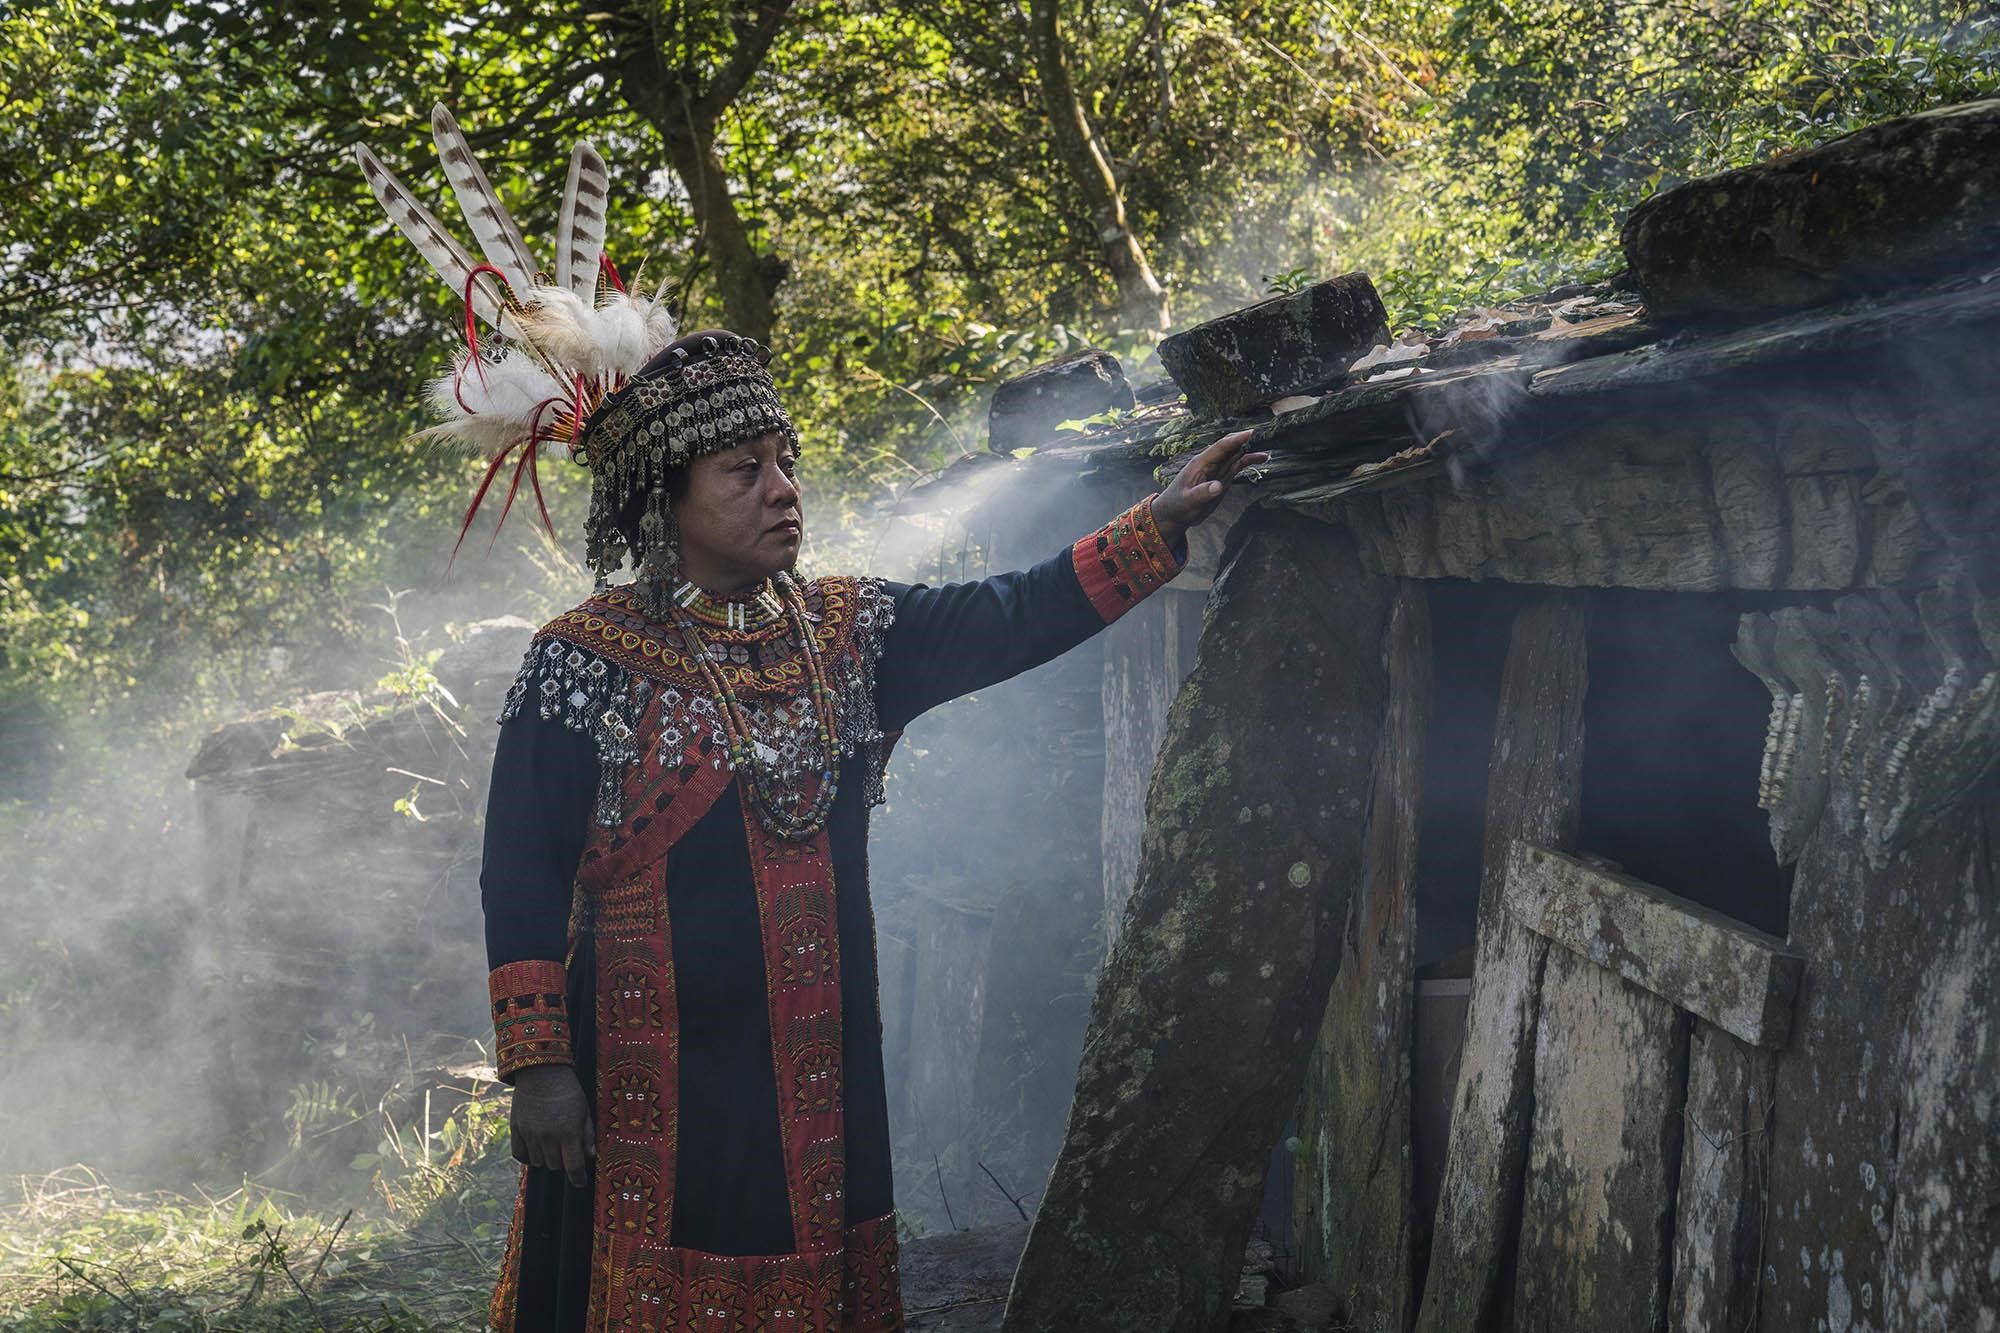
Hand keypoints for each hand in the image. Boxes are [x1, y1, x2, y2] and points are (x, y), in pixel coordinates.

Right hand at [510, 1063, 594, 1188]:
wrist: (542, 1072)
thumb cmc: (568, 1091)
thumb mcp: (584, 1110)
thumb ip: (587, 1134)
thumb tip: (590, 1156)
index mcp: (568, 1133)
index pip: (573, 1167)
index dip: (578, 1179)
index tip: (580, 1183)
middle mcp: (548, 1137)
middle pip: (555, 1166)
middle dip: (563, 1164)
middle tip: (566, 1153)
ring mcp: (530, 1135)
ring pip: (538, 1162)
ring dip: (546, 1159)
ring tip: (551, 1147)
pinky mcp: (516, 1129)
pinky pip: (519, 1155)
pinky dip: (527, 1156)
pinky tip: (534, 1149)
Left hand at [1151, 429, 1268, 549]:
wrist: (1174, 515)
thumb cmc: (1177, 506)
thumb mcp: (1188, 501)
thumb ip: (1203, 493)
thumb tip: (1219, 486)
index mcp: (1200, 463)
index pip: (1220, 447)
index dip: (1236, 439)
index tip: (1251, 433)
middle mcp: (1210, 463)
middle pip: (1230, 446)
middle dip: (1246, 439)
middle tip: (1265, 434)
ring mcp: (1217, 469)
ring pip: (1236, 454)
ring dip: (1250, 449)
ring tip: (1269, 444)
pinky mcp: (1222, 477)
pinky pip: (1237, 465)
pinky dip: (1249, 460)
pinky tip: (1262, 458)